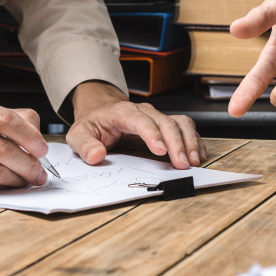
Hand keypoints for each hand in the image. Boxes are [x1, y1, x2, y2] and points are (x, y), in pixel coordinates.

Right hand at [0, 92, 49, 190]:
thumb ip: (8, 118)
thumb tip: (37, 138)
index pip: (6, 120)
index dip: (30, 137)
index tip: (42, 150)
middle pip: (2, 149)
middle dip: (28, 164)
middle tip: (41, 173)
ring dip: (17, 179)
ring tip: (27, 179)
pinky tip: (7, 184)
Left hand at [65, 81, 204, 167]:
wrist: (100, 112)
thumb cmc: (92, 124)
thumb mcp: (78, 134)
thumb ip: (85, 145)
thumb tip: (96, 156)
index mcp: (123, 113)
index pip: (140, 121)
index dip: (152, 135)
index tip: (161, 151)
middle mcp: (144, 112)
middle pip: (166, 123)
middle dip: (176, 144)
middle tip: (182, 164)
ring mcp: (157, 117)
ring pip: (180, 122)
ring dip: (189, 141)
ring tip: (194, 161)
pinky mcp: (165, 124)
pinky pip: (185, 127)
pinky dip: (194, 140)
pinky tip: (197, 155)